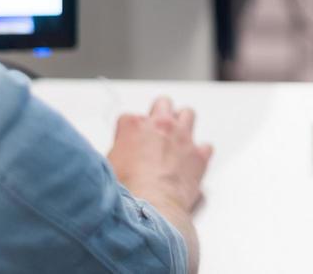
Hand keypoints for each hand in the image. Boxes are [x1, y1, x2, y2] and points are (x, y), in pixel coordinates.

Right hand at [107, 96, 212, 218]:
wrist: (151, 208)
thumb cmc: (127, 193)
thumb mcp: (106, 169)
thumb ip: (113, 155)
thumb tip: (113, 160)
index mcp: (133, 126)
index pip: (128, 119)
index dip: (127, 133)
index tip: (128, 143)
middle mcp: (160, 125)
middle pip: (162, 104)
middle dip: (159, 114)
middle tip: (155, 130)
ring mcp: (182, 137)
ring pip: (188, 114)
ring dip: (182, 124)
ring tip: (177, 138)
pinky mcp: (198, 155)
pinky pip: (206, 147)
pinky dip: (200, 153)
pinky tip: (192, 162)